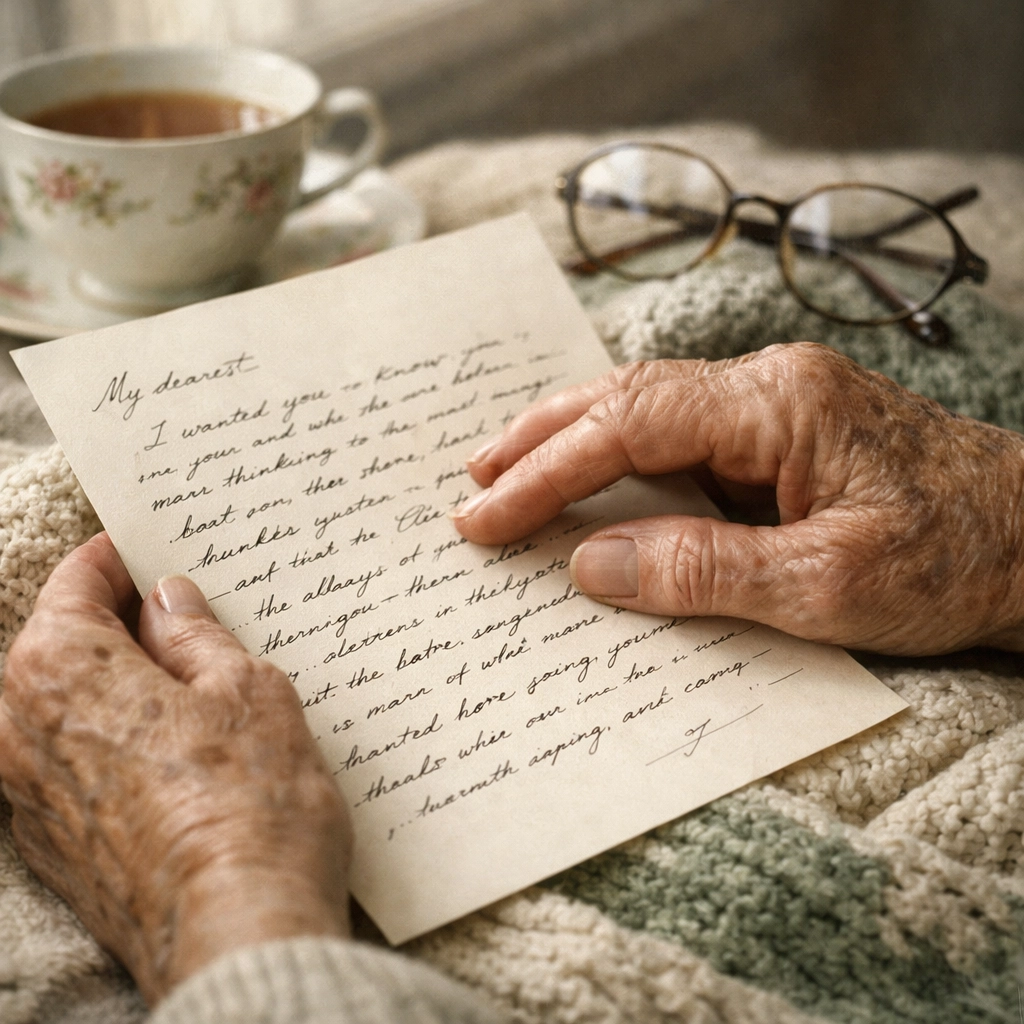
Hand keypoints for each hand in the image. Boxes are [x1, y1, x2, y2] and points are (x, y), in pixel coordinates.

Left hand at [0, 533, 351, 1003]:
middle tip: (187, 611)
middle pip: (61, 643)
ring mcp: (27, 795)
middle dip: (119, 621)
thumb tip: (169, 602)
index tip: (155, 549)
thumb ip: (196, 635)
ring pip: (66, 704)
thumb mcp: (246, 688)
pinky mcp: (51, 846)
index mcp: (58, 670)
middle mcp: (17, 729)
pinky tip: (175, 745)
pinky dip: (112, 737)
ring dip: (118, 680)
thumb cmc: (250, 802)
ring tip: (191, 678)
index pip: (76, 582)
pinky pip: (72, 760)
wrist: (238, 933)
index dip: (122, 558)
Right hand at [451, 343, 1023, 655]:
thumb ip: (702, 570)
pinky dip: (620, 456)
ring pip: (646, 406)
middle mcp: (769, 385)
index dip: (546, 471)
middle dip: (540, 437)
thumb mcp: (827, 586)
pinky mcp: (781, 435)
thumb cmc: (955, 561)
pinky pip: (679, 434)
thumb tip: (590, 565)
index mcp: (779, 405)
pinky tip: (592, 477)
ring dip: (572, 438)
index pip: (629, 425)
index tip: (484, 516)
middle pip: (624, 394)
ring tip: (506, 469)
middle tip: (471, 479)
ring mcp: (775, 404)